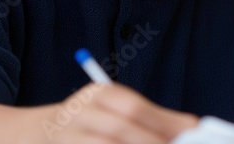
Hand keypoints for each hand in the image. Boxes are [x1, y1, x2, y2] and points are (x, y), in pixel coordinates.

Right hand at [35, 83, 198, 142]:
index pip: (133, 107)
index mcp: (99, 94)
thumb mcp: (120, 111)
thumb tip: (192, 126)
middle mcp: (80, 111)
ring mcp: (67, 135)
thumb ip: (156, 118)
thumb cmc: (95, 123)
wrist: (41, 133)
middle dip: (151, 141)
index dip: (162, 122)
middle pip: (120, 127)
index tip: (189, 133)